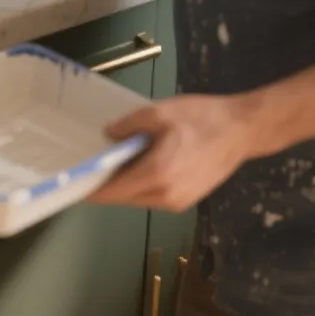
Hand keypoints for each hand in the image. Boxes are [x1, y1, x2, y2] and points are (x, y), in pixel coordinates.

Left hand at [85, 94, 262, 212]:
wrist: (244, 130)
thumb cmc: (202, 118)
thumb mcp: (159, 113)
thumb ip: (127, 126)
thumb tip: (107, 137)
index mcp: (156, 175)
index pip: (111, 192)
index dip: (89, 188)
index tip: (70, 180)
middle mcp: (165, 197)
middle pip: (122, 198)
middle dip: (104, 184)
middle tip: (89, 164)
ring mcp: (177, 202)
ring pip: (137, 199)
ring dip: (123, 184)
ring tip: (113, 161)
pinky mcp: (187, 201)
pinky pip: (153, 196)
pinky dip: (140, 184)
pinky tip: (138, 164)